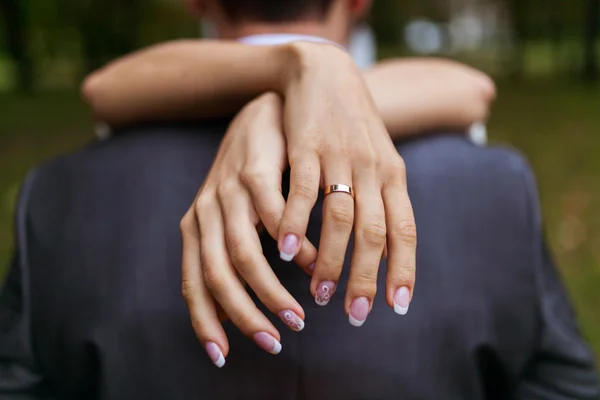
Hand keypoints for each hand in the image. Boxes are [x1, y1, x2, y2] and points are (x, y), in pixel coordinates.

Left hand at [180, 93, 317, 366]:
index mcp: (196, 227)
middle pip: (217, 277)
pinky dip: (292, 246)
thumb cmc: (252, 175)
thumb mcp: (234, 218)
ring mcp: (226, 190)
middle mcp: (204, 211)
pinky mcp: (254, 169)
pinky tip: (313, 263)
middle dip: (245, 315)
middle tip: (275, 340)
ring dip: (272, 288)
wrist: (263, 110)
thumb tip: (238, 309)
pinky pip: (271, 216)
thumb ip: (235, 257)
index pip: (194, 285)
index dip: (206, 323)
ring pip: (243, 253)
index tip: (224, 356)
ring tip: (301, 312)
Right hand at [278, 43, 416, 325]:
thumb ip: (383, 199)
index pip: (404, 230)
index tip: (397, 306)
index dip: (403, 269)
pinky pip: (303, 190)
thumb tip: (386, 248)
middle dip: (365, 278)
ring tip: (319, 295)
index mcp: (392, 176)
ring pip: (340, 217)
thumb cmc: (352, 126)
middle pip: (374, 233)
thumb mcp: (378, 160)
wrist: (327, 74)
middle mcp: (372, 169)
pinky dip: (295, 223)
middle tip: (354, 315)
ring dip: (330, 260)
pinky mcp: (308, 146)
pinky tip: (286, 252)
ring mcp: (340, 157)